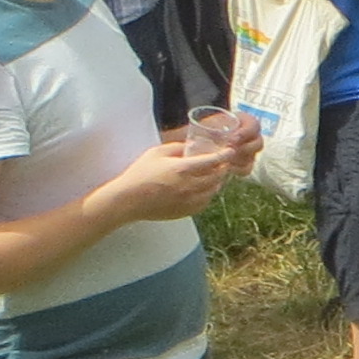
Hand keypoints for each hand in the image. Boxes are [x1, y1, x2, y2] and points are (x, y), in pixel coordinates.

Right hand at [101, 136, 236, 219]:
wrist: (128, 200)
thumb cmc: (139, 174)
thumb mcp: (156, 153)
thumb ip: (176, 147)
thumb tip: (189, 146)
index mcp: (183, 169)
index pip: (213, 161)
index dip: (224, 155)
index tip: (230, 151)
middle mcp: (190, 186)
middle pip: (217, 177)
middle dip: (222, 168)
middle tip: (222, 163)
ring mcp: (188, 200)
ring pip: (213, 191)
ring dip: (216, 182)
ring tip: (214, 176)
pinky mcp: (185, 211)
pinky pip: (204, 203)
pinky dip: (208, 195)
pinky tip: (203, 190)